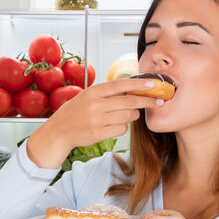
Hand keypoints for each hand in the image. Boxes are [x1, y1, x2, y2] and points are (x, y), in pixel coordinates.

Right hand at [26, 78, 163, 168]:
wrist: (59, 131)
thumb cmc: (77, 111)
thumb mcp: (89, 96)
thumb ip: (108, 92)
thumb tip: (134, 87)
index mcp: (94, 91)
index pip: (122, 85)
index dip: (140, 85)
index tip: (154, 84)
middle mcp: (96, 104)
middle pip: (130, 102)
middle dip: (147, 101)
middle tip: (159, 101)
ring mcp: (97, 120)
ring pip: (128, 116)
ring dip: (132, 116)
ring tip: (125, 115)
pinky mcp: (99, 133)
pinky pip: (121, 129)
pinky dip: (122, 127)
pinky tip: (113, 125)